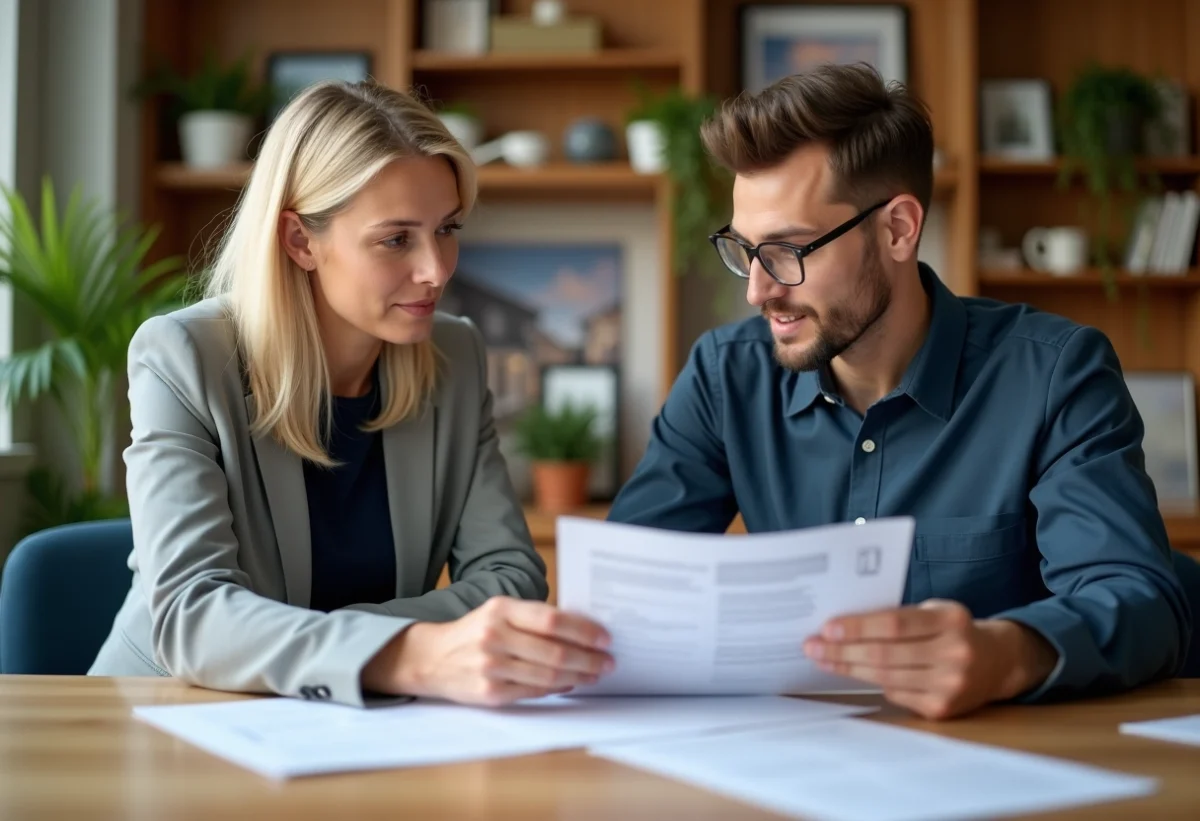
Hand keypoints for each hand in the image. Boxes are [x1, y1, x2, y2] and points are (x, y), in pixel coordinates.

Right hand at [363, 597, 614, 705]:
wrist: (431, 658)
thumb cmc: (475, 631)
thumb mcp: (499, 612)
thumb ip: (534, 619)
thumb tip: (582, 632)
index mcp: (500, 610)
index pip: (551, 620)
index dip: (584, 630)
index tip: (605, 638)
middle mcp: (494, 637)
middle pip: (555, 652)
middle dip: (589, 659)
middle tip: (609, 661)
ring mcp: (491, 667)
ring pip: (548, 676)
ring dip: (579, 676)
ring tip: (595, 674)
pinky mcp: (490, 693)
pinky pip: (534, 692)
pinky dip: (557, 689)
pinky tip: (571, 684)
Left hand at [803, 600, 1057, 719]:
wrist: (999, 662)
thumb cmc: (953, 630)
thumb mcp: (935, 612)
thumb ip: (899, 617)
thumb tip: (844, 625)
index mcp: (951, 620)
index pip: (895, 623)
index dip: (858, 627)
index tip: (827, 628)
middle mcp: (955, 653)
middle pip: (885, 654)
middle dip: (843, 651)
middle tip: (812, 646)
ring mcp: (951, 685)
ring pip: (886, 678)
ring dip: (848, 668)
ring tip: (822, 659)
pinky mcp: (943, 709)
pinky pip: (896, 695)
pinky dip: (872, 683)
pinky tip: (853, 672)